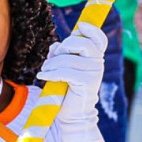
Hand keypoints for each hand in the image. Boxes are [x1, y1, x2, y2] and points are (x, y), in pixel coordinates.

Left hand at [38, 22, 107, 141]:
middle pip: (80, 42)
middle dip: (62, 48)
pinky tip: (43, 77)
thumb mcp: (63, 68)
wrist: (71, 115)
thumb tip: (55, 46)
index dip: (91, 29)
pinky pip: (65, 72)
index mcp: (95, 57)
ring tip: (44, 71)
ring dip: (51, 64)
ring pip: (68, 58)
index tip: (80, 26)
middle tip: (52, 59)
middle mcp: (98, 63)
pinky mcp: (87, 83)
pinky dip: (50, 74)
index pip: (99, 38)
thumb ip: (61, 54)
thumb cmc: (66, 90)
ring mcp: (94, 73)